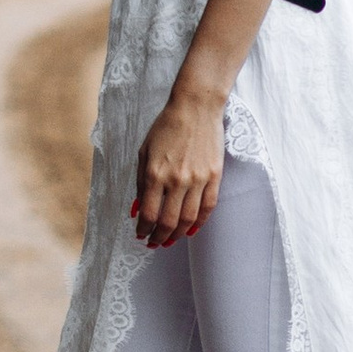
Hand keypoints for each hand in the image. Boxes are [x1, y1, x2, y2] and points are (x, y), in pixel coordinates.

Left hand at [134, 82, 225, 246]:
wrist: (195, 108)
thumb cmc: (166, 127)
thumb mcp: (144, 152)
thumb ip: (141, 183)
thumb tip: (138, 209)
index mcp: (155, 174)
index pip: (149, 214)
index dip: (144, 230)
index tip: (140, 235)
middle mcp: (177, 180)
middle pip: (168, 222)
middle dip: (159, 238)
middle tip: (154, 244)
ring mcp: (198, 179)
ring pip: (188, 219)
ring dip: (177, 235)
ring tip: (170, 241)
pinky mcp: (214, 176)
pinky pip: (208, 207)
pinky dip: (199, 223)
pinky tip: (191, 230)